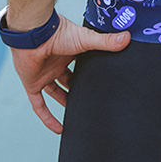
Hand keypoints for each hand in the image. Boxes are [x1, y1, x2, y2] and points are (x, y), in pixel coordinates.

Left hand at [10, 14, 130, 133]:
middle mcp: (56, 62)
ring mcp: (44, 74)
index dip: (88, 70)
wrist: (34, 34)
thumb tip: (127, 37)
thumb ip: (106, 41)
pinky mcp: (33, 84)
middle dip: (76, 88)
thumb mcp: (86, 39)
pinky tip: (58, 129)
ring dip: (64, 102)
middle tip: (89, 98)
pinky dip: (47, 117)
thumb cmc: (57, 32)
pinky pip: (39, 105)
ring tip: (77, 114)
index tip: (100, 79)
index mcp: (69, 50)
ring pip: (54, 91)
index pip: (80, 62)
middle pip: (67, 78)